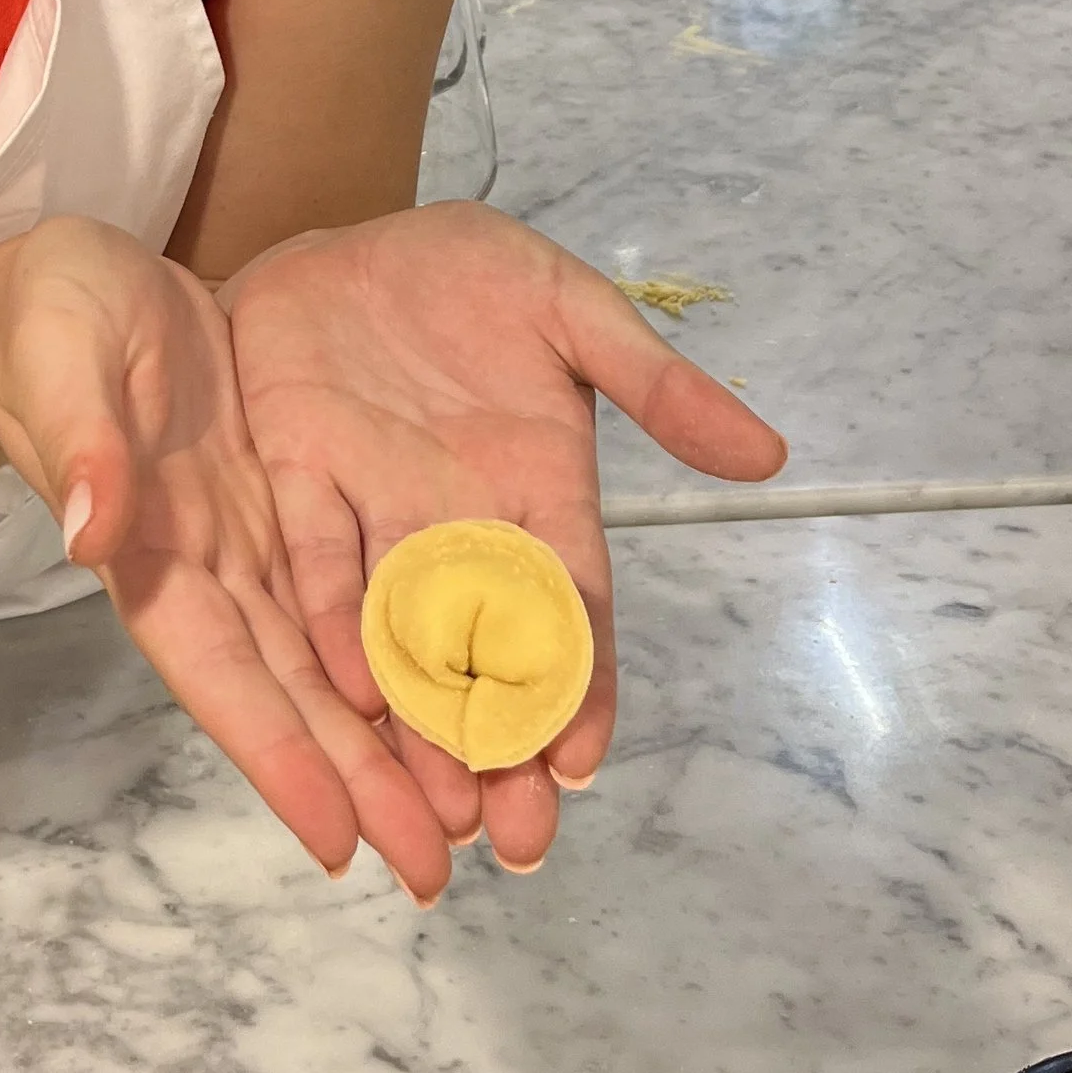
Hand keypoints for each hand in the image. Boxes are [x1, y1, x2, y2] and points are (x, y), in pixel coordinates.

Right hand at [0, 216, 458, 899]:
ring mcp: (249, 543)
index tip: (337, 841)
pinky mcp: (283, 504)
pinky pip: (350, 590)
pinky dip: (394, 648)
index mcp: (147, 553)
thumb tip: (92, 533)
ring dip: (387, 743)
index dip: (275, 758)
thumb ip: (79, 441)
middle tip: (438, 870)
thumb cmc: (53, 318)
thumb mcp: (59, 358)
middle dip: (357, 785)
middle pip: (290, 697)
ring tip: (466, 820)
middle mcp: (206, 571)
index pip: (219, 675)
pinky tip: (455, 690)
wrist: (82, 276)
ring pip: (328, 664)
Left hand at [220, 203, 786, 872]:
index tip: (582, 763)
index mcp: (536, 495)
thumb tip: (770, 455)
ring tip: (433, 813)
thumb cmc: (470, 274)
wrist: (354, 231)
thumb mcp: (573, 312)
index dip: (581, 688)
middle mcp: (457, 525)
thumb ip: (655, 383)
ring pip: (402, 635)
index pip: (569, 612)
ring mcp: (376, 508)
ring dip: (418, 723)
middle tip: (513, 840)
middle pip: (486, 655)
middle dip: (499, 749)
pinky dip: (335, 618)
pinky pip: (320, 556)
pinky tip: (351, 687)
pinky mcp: (301, 475)